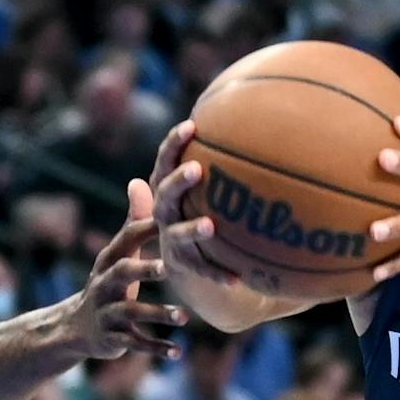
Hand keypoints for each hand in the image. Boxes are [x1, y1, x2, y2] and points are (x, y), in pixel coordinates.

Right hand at [69, 196, 185, 358]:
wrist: (76, 328)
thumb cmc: (110, 283)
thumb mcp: (119, 254)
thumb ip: (134, 222)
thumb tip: (140, 180)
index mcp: (110, 260)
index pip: (126, 239)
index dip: (145, 227)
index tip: (168, 219)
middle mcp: (105, 284)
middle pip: (123, 272)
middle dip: (145, 270)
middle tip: (169, 268)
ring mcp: (107, 312)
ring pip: (132, 312)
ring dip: (158, 314)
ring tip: (184, 317)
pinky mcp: (113, 338)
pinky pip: (136, 344)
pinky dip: (156, 348)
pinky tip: (178, 353)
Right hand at [142, 119, 241, 288]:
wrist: (172, 263)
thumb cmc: (187, 215)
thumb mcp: (189, 191)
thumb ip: (199, 164)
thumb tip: (219, 120)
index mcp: (164, 192)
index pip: (164, 162)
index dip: (174, 144)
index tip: (192, 125)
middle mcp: (162, 215)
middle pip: (166, 195)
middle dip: (179, 182)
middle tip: (196, 169)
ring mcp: (169, 242)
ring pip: (179, 235)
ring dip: (193, 229)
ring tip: (210, 226)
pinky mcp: (183, 268)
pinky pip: (202, 270)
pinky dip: (218, 275)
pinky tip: (238, 280)